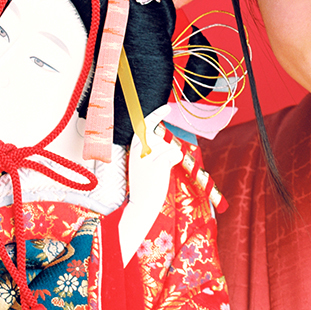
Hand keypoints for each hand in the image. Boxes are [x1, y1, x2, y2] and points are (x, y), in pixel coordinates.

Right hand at [119, 105, 183, 266]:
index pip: (146, 124)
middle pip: (164, 140)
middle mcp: (140, 147)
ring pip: (171, 148)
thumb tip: (165, 140)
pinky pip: (175, 155)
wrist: (140, 202)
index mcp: (134, 145)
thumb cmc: (145, 183)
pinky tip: (163, 172)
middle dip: (166, 152)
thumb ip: (150, 149)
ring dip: (170, 159)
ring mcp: (149, 154)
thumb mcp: (143, 162)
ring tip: (157, 172)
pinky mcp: (159, 162)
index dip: (158, 114)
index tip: (167, 107)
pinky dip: (174, 162)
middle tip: (156, 168)